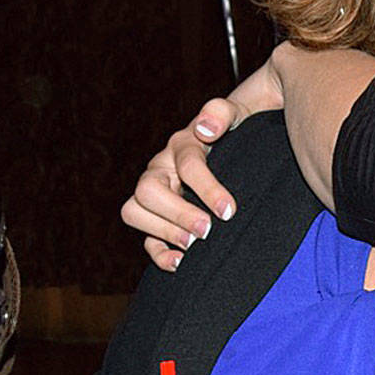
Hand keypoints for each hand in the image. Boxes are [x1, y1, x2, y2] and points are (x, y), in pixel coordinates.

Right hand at [120, 55, 285, 269]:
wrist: (238, 147)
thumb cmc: (241, 133)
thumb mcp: (239, 114)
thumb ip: (223, 112)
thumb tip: (205, 129)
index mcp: (183, 144)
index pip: (187, 164)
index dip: (207, 189)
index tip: (229, 211)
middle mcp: (162, 168)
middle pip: (147, 190)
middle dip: (178, 213)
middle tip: (207, 230)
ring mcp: (156, 194)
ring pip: (133, 211)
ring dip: (162, 231)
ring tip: (193, 244)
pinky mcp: (158, 216)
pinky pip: (144, 237)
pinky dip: (158, 253)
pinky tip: (180, 262)